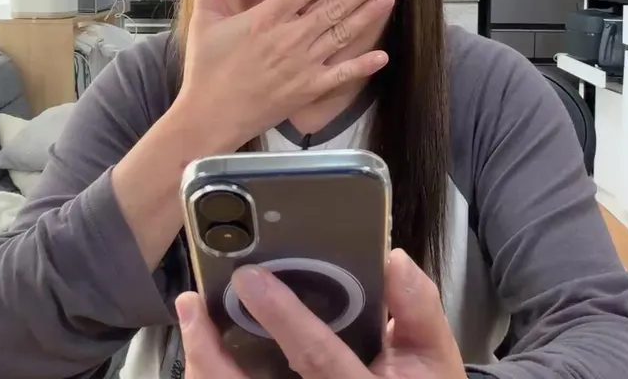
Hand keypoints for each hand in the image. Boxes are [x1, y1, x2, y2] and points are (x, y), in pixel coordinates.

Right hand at [174, 0, 394, 151]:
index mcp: (266, 18)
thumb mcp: (204, 22)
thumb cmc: (206, 70)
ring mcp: (302, 64)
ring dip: (368, 16)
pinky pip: (341, 76)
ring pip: (342, 34)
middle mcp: (290, 37)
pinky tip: (382, 55)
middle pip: (334, 6)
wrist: (211, 116)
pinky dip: (362, 66)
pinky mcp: (307, 89)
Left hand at [177, 249, 466, 378]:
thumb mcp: (435, 358)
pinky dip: (214, 371)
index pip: (317, 357)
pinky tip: (205, 343)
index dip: (283, 318)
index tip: (252, 277)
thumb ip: (418, 309)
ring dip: (204, 361)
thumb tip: (393, 261)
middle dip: (213, 350)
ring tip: (192, 316)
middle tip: (194, 303)